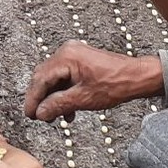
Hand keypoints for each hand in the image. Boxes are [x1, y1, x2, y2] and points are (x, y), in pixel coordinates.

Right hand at [24, 41, 163, 121]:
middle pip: (44, 77)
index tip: (30, 114)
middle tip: (39, 116)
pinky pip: (64, 77)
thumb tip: (41, 112)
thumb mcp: (84, 99)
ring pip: (54, 78)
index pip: (40, 79)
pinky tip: (67, 109)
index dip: (33, 99)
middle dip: (41, 98)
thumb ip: (58, 105)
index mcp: (66, 57)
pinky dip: (63, 92)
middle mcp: (67, 51)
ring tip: (55, 116)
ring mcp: (74, 54)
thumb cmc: (117, 84)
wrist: (138, 77)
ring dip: (53, 97)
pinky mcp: (81, 61)